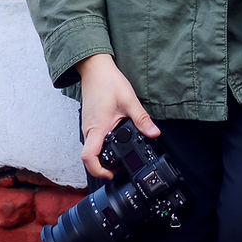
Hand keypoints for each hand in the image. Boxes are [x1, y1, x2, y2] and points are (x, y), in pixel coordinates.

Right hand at [76, 53, 159, 178]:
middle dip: (103, 167)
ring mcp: (87, 126)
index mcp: (97, 127)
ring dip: (103, 156)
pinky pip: (92, 140)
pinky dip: (102, 145)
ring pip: (90, 149)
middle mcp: (88, 129)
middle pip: (89, 157)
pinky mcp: (89, 122)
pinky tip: (115, 140)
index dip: (99, 171)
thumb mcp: (129, 100)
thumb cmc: (107, 81)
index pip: (89, 157)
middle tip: (120, 167)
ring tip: (120, 155)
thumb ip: (142, 119)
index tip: (112, 174)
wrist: (94, 68)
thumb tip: (154, 133)